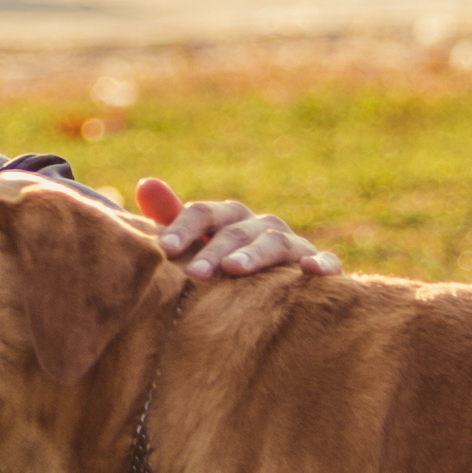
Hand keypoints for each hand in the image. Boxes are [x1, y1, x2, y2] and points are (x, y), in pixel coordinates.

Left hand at [128, 178, 331, 285]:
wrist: (276, 289)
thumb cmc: (225, 264)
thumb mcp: (197, 243)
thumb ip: (172, 217)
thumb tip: (145, 183)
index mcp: (229, 218)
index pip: (204, 214)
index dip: (184, 227)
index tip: (165, 249)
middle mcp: (260, 225)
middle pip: (235, 231)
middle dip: (214, 251)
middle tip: (194, 274)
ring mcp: (291, 244)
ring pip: (274, 242)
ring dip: (255, 254)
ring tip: (235, 269)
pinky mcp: (317, 265)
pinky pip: (325, 261)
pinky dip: (321, 263)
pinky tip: (309, 270)